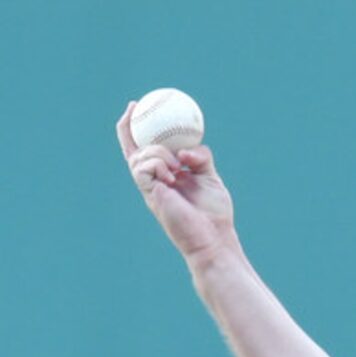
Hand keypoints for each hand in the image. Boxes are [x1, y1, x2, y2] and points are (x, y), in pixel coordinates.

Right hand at [116, 101, 235, 263]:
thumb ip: (200, 156)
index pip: (148, 150)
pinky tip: (173, 176)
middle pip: (132, 149)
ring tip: (179, 168)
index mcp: (167, 176)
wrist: (213, 237)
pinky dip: (159, 163)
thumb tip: (185, 151)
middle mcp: (154, 181)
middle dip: (127, 126)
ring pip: (142, 153)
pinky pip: (144, 165)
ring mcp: (150, 187)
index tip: (139, 107)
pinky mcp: (148, 192)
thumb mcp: (210, 177)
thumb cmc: (214, 214)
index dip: (140, 129)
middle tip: (133, 106)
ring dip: (161, 152)